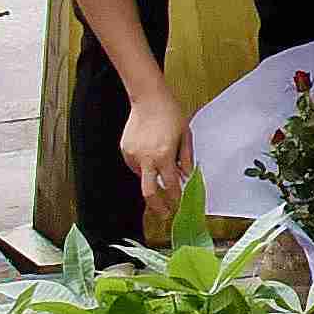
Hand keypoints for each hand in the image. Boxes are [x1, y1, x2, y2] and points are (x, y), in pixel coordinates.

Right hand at [117, 84, 195, 227]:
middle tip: (165, 215)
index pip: (171, 186)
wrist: (148, 99)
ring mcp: (133, 156)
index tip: (179, 207)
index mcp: (163, 156)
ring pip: (142, 178)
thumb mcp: (186, 136)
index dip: (176, 200)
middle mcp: (146, 159)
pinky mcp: (125, 151)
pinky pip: (136, 166)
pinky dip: (144, 167)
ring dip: (152, 179)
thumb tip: (188, 177)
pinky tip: (151, 154)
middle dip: (158, 208)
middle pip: (149, 193)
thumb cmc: (170, 114)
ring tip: (161, 165)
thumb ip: (186, 160)